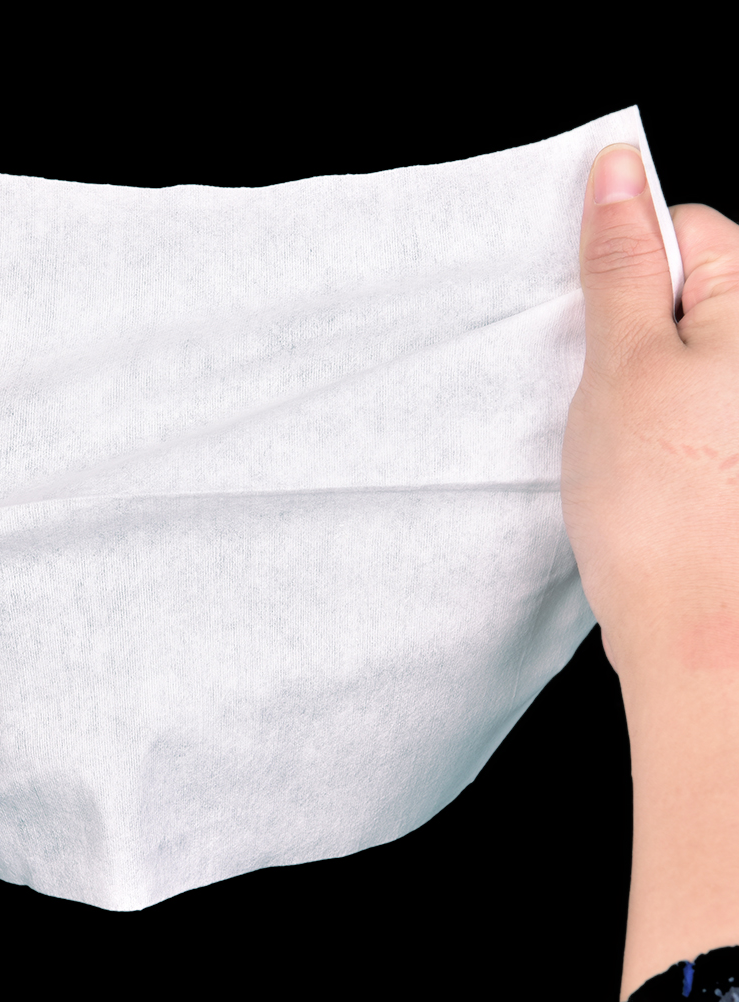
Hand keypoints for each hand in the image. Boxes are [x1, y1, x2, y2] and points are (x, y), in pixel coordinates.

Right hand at [561, 144, 738, 676]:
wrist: (698, 633)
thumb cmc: (661, 504)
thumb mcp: (622, 364)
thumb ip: (618, 265)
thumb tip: (617, 171)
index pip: (689, 230)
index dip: (628, 264)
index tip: (595, 317)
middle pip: (689, 292)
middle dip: (634, 325)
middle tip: (606, 387)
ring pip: (686, 354)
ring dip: (640, 378)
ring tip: (623, 436)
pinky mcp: (736, 454)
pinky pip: (692, 405)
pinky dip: (657, 420)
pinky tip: (640, 463)